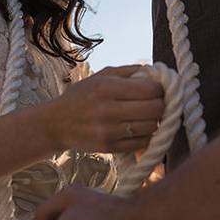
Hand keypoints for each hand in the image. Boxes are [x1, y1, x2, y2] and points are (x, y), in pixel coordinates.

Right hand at [41, 64, 164, 153]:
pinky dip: (146, 135)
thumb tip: (156, 71)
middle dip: (162, 104)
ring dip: (156, 120)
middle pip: (155, 109)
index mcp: (106, 88)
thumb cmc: (82, 96)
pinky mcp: (110, 148)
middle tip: (158, 102)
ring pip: (152, 127)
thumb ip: (129, 71)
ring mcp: (109, 131)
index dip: (160, 88)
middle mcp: (107, 110)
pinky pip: (142, 143)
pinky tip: (139, 127)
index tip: (158, 88)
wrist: (56, 124)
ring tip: (149, 115)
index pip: (150, 89)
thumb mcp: (101, 76)